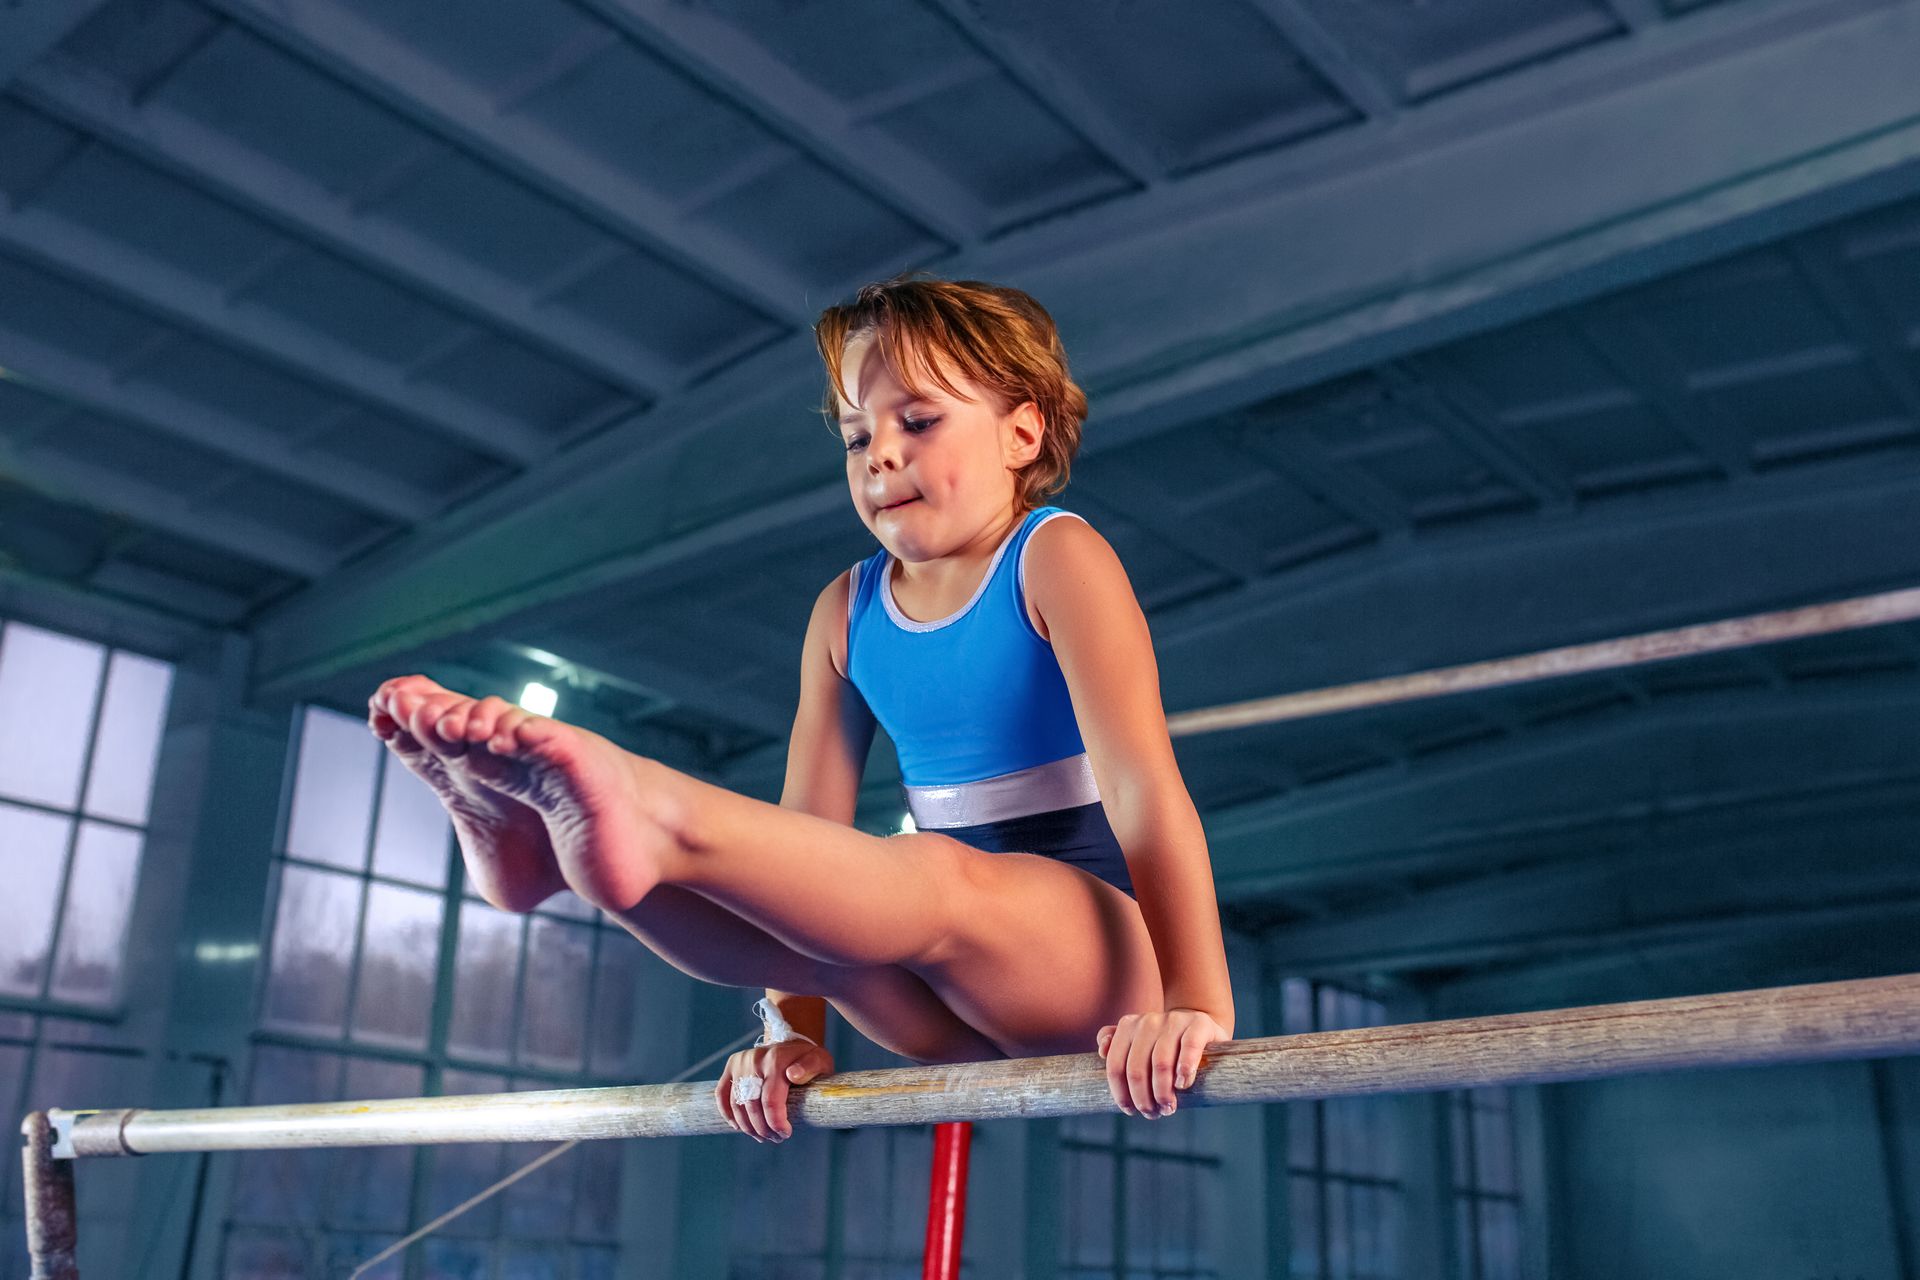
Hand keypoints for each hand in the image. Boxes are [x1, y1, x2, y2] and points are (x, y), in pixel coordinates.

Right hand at [716, 1041, 833, 1142]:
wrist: (791, 1044)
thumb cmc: (807, 1059)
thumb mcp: (819, 1060)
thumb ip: (810, 1066)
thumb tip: (793, 1075)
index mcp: (776, 1059)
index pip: (770, 1100)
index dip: (775, 1123)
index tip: (785, 1133)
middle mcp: (755, 1059)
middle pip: (752, 1105)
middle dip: (763, 1128)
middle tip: (775, 1138)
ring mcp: (741, 1062)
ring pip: (736, 1104)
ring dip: (747, 1126)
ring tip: (762, 1136)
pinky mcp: (732, 1066)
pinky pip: (721, 1094)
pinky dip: (728, 1113)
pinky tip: (739, 1126)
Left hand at [1095, 1007, 1228, 1117]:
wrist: (1200, 1025)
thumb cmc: (1164, 1042)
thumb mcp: (1138, 1042)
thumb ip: (1114, 1044)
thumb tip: (1102, 1051)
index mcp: (1128, 1026)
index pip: (1115, 1066)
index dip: (1121, 1094)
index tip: (1131, 1111)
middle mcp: (1148, 1021)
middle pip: (1137, 1069)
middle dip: (1143, 1099)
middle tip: (1152, 1114)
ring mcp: (1173, 1021)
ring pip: (1161, 1063)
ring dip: (1163, 1093)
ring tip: (1168, 1108)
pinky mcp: (1199, 1024)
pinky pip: (1189, 1048)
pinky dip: (1185, 1070)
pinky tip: (1182, 1085)